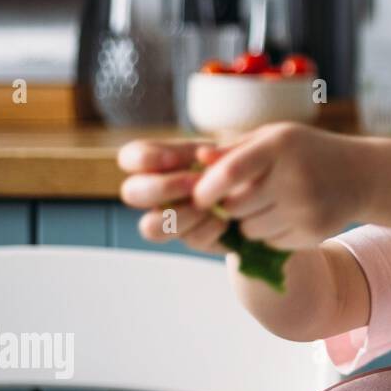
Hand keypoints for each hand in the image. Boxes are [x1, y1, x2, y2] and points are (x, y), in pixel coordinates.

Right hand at [117, 138, 228, 254]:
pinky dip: (210, 229)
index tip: (173, 159)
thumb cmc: (237, 164)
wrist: (260, 191)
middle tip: (195, 183)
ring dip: (181, 215)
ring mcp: (170, 219)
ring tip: (211, 206)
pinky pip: (190, 240)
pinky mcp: (192, 238)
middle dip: (163, 188)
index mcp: (159, 162)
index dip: (143, 158)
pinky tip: (226, 220)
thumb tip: (203, 155)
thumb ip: (213, 152)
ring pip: (150, 228)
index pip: (130, 157)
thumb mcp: (227, 150)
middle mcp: (156, 192)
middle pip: (131, 193)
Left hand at [186, 122, 365, 250]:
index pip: (230, 172)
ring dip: (248, 223)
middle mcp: (294, 177)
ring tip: (264, 206)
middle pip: (235, 207)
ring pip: (250, 230)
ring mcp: (306, 207)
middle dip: (229, 207)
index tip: (198, 196)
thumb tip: (199, 159)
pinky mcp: (314, 231)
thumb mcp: (275, 138)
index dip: (206, 188)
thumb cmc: (307, 152)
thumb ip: (236, 148)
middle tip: (238, 199)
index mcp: (280, 146)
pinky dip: (269, 234)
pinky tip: (285, 216)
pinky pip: (271, 243)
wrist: (361, 175)